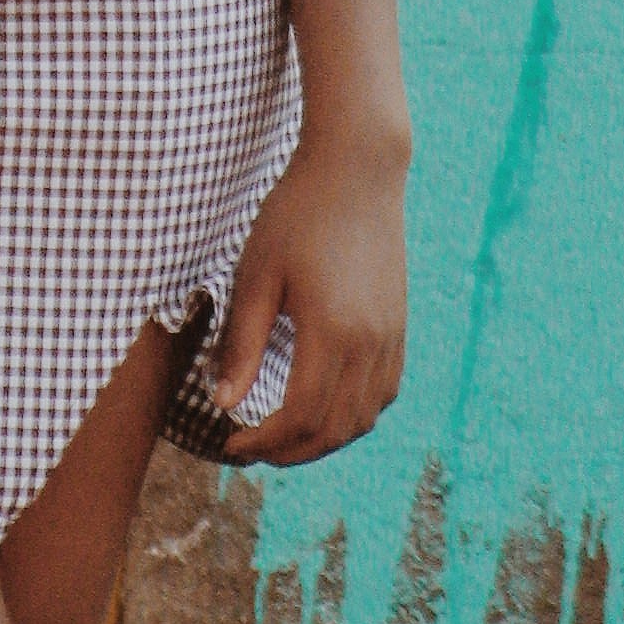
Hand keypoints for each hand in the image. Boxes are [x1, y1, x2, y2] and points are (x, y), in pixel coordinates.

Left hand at [208, 123, 407, 466]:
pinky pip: (382, 394)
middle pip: (335, 429)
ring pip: (364, 418)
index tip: (230, 446)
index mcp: (333, 333)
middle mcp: (371, 344)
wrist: (357, 171)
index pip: (299, 418)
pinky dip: (352, 416)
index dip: (264, 443)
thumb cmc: (296, 216)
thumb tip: (223, 405)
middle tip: (250, 451)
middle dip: (290, 451)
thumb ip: (240, 344)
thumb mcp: (255, 275)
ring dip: (323, 440)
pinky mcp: (400, 327)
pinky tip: (322, 410)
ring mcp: (392, 338)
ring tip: (281, 438)